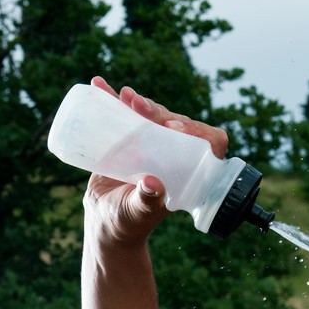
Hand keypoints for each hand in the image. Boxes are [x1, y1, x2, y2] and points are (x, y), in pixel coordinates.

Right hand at [83, 76, 229, 248]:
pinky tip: (100, 85)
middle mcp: (174, 154)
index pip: (208, 143)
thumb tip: (153, 184)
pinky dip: (113, 99)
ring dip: (140, 102)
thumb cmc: (127, 223)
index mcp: (188, 171)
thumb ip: (146, 202)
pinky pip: (125, 114)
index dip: (197, 130)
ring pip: (153, 115)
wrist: (105, 221)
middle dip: (160, 111)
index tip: (173, 127)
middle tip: (139, 106)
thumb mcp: (136, 214)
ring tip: (124, 95)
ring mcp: (152, 144)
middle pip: (176, 123)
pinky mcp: (129, 138)